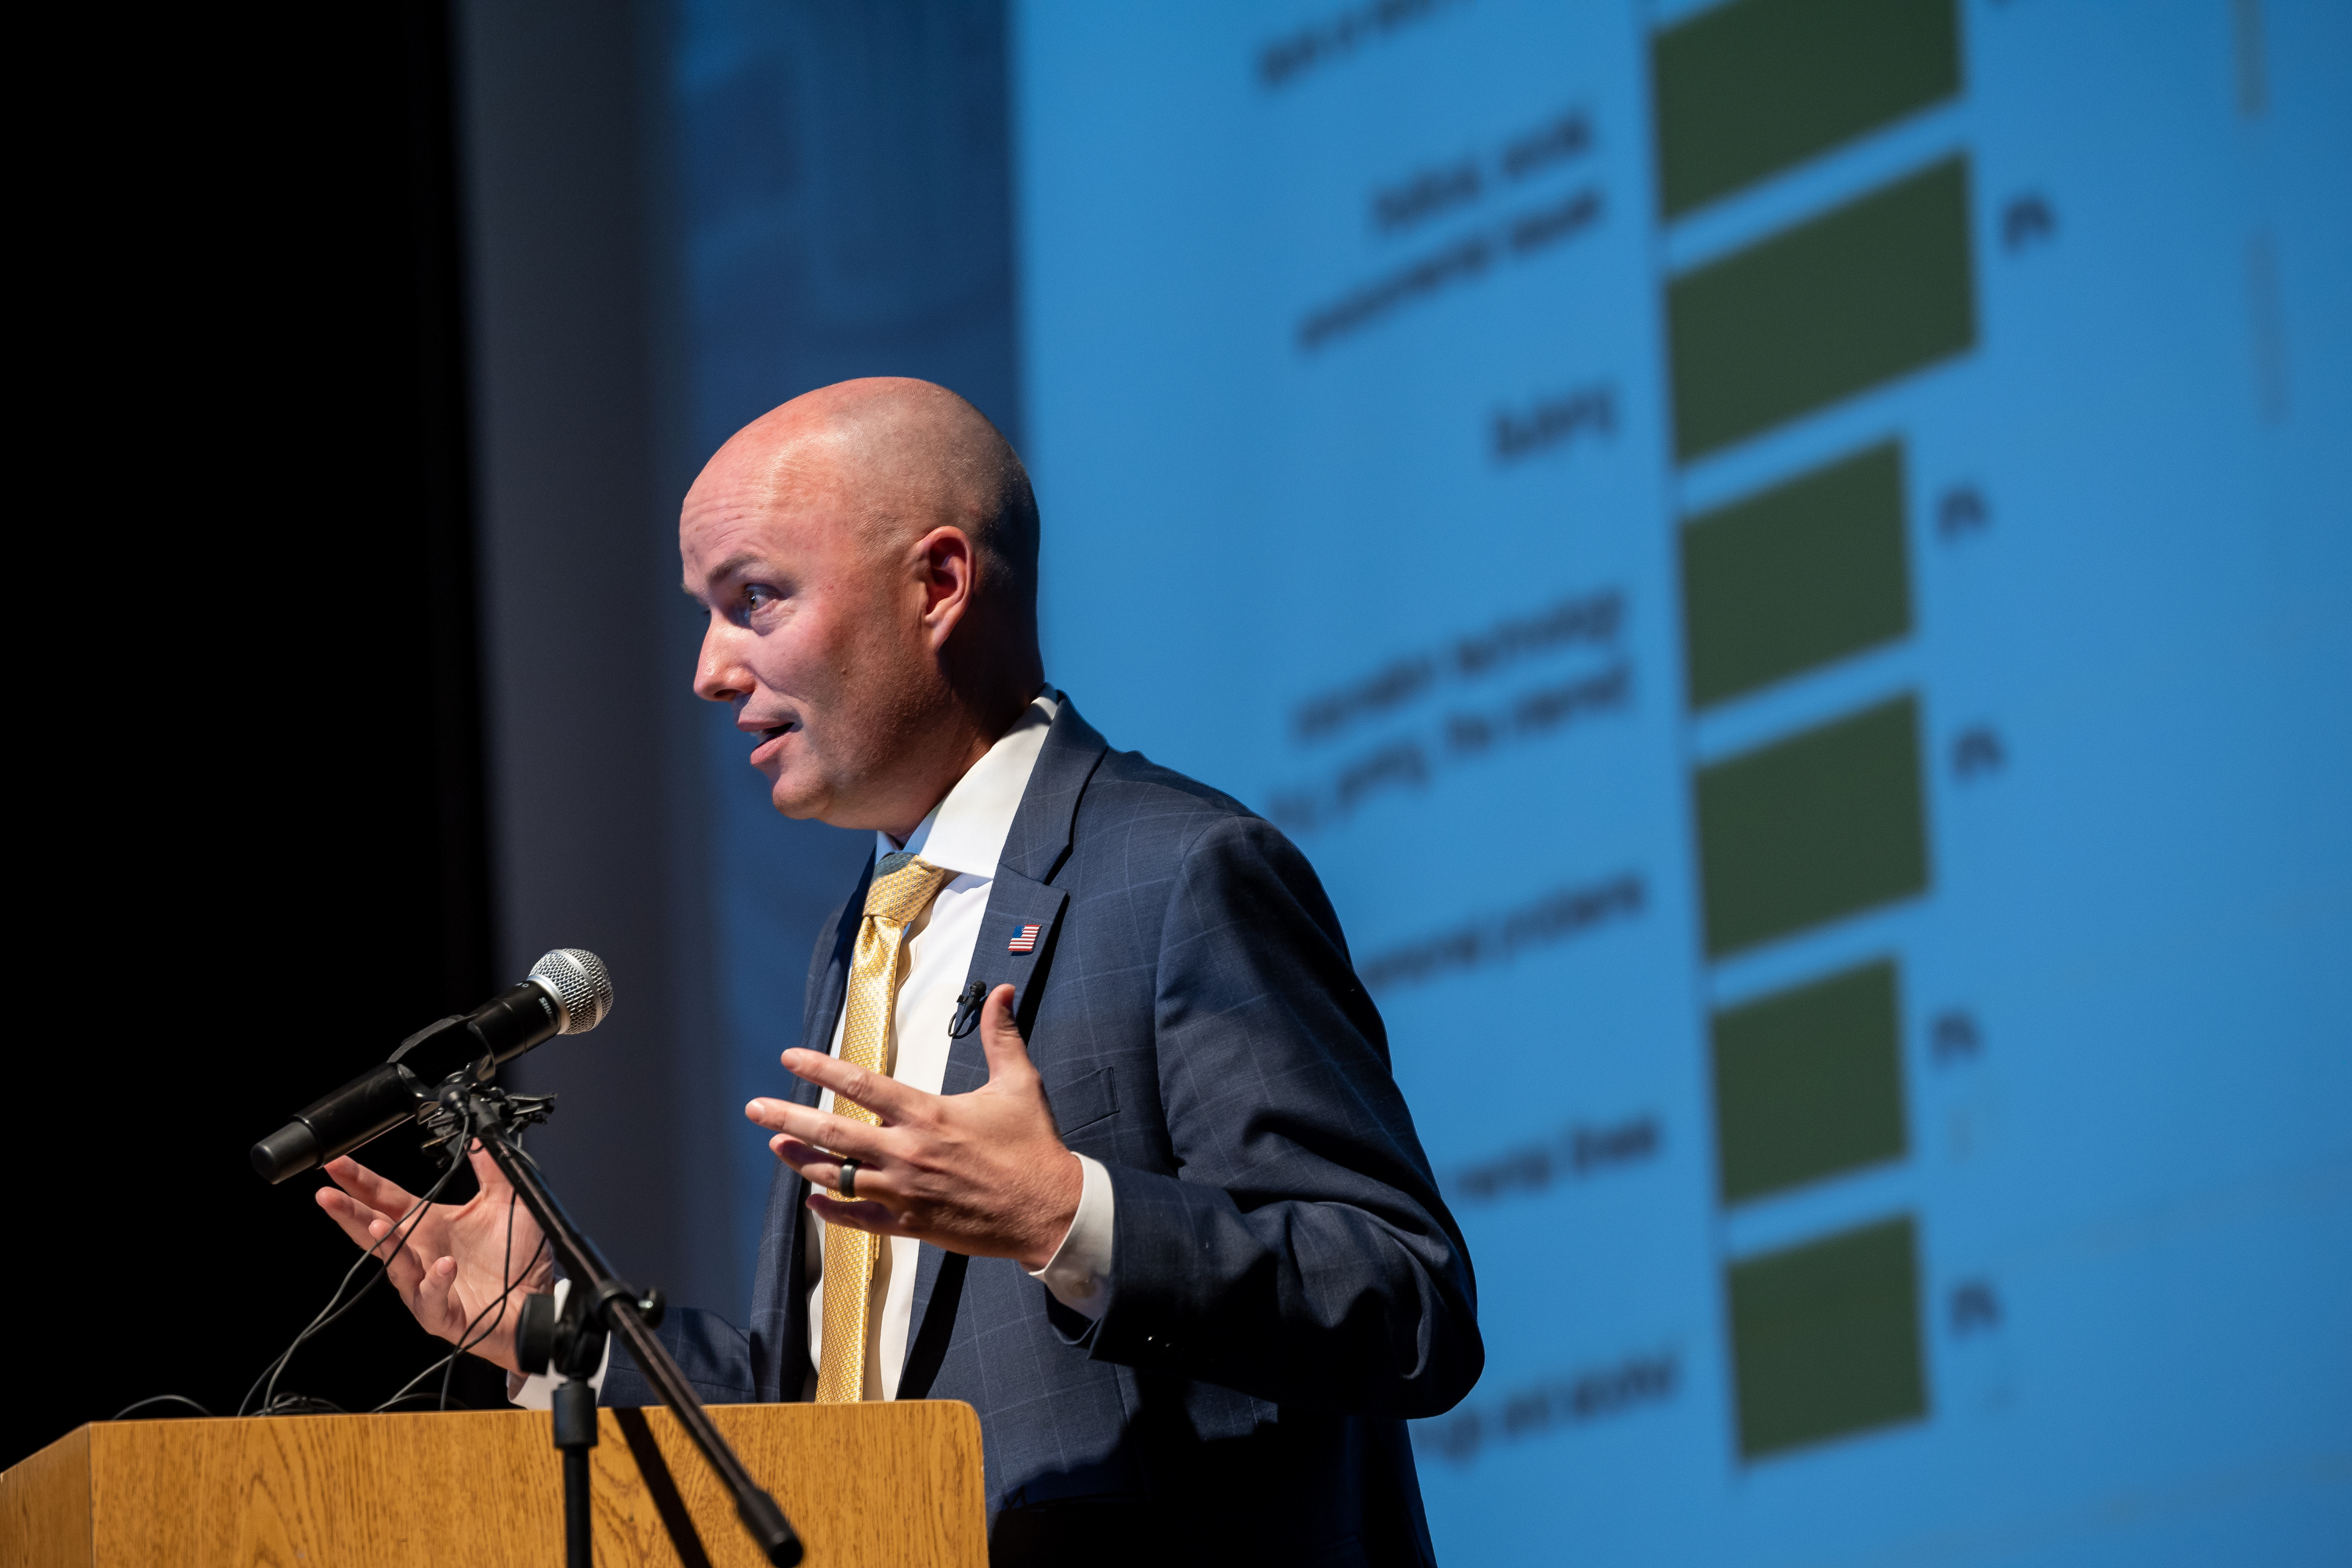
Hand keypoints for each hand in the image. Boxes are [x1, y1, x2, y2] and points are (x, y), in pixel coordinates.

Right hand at [314, 1144, 557, 1374]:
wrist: (537, 1300)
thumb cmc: (516, 1258)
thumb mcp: (509, 1203)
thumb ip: (492, 1171)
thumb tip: (480, 1140)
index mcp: (428, 1225)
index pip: (385, 1198)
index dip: (360, 1181)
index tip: (336, 1164)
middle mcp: (420, 1253)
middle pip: (374, 1230)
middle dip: (348, 1213)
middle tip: (327, 1195)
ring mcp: (425, 1285)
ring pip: (395, 1265)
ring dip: (387, 1243)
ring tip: (377, 1222)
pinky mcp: (441, 1312)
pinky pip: (430, 1298)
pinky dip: (434, 1281)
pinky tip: (443, 1265)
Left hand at [748, 984, 1082, 1269]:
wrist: (1050, 1210)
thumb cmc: (1034, 1146)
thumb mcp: (1020, 1084)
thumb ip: (1002, 1035)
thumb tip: (1002, 990)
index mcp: (929, 1115)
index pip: (862, 1085)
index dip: (822, 1068)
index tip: (790, 1059)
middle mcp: (909, 1153)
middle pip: (834, 1133)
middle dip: (789, 1118)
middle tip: (755, 1108)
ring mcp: (906, 1192)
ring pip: (839, 1176)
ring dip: (803, 1162)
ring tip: (776, 1147)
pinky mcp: (912, 1224)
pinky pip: (860, 1219)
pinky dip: (833, 1211)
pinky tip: (814, 1201)